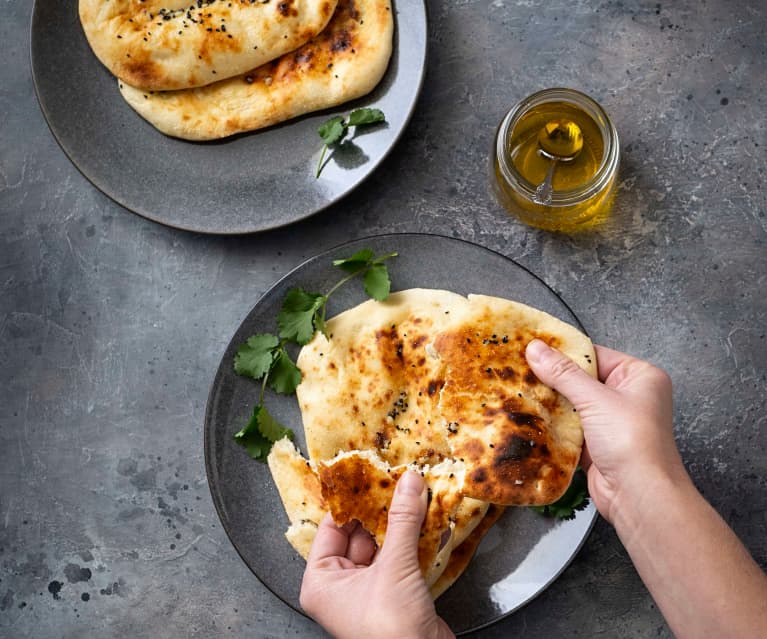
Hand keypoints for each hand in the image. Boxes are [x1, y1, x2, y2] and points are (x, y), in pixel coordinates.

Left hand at [300, 470, 454, 638]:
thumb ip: (402, 520)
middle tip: (396, 479)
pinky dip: (411, 539)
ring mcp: (368, 590)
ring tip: (413, 492)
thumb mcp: (394, 567)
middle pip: (358, 533)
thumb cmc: (390, 631)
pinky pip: (399, 558)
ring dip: (399, 523)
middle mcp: (339, 587)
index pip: (331, 527)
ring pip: (382, 544)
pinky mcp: (394, 594)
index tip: (366, 473)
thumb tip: (408, 482)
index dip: (350, 500)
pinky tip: (425, 518)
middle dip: (379, 509)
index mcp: (320, 582)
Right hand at [525, 339, 686, 524]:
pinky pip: (570, 425)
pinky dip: (553, 422)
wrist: (639, 495)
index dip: (564, 351)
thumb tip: (536, 349)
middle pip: (582, 378)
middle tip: (521, 368)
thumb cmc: (634, 444)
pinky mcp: (596, 442)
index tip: (534, 347)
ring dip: (551, 401)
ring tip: (521, 388)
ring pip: (573, 403)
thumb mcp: (596, 399)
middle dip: (554, 378)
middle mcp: (628, 396)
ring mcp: (611, 421)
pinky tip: (531, 415)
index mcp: (639, 376)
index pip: (595, 355)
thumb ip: (563, 373)